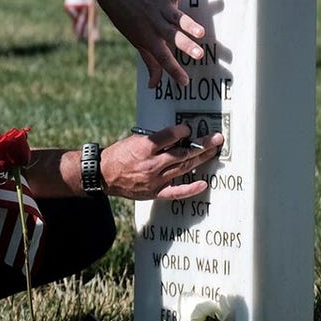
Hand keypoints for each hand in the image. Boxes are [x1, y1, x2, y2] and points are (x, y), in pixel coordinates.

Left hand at [89, 0, 206, 87]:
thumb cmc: (129, 20)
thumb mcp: (138, 42)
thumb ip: (150, 63)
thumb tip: (154, 85)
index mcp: (149, 39)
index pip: (162, 58)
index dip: (173, 71)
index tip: (185, 82)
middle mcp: (155, 25)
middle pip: (172, 37)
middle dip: (186, 46)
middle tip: (199, 55)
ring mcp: (159, 8)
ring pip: (176, 18)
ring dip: (189, 24)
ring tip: (201, 32)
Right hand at [100, 123, 223, 200]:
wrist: (104, 175)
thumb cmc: (119, 155)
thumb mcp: (134, 141)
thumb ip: (155, 140)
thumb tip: (176, 137)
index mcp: (145, 147)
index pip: (170, 136)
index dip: (183, 131)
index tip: (189, 128)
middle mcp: (152, 163)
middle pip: (182, 153)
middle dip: (202, 145)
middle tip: (216, 138)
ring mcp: (155, 179)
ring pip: (183, 168)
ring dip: (201, 159)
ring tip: (213, 151)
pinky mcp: (155, 192)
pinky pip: (176, 192)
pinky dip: (190, 188)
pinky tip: (204, 183)